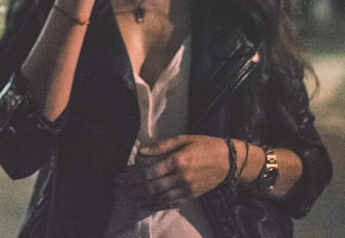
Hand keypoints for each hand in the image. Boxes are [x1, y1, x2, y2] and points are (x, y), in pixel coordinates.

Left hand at [114, 135, 229, 208]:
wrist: (229, 161)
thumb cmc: (205, 145)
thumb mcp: (183, 138)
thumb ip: (161, 146)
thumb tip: (141, 152)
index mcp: (178, 161)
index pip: (149, 172)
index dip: (132, 177)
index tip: (119, 177)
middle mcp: (181, 178)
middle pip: (151, 187)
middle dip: (131, 190)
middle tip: (116, 190)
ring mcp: (187, 189)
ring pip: (158, 198)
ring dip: (139, 199)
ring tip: (125, 198)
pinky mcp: (191, 196)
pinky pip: (170, 204)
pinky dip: (155, 205)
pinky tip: (143, 205)